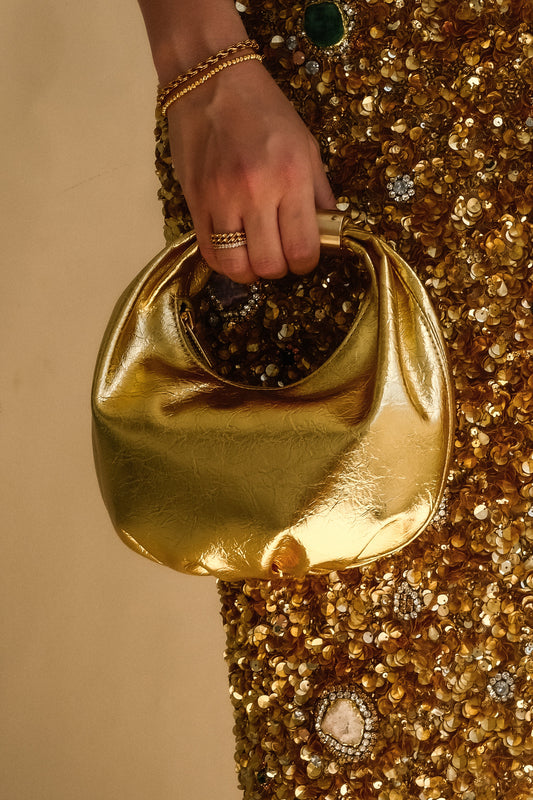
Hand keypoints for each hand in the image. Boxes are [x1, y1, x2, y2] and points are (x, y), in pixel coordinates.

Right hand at [166, 59, 335, 282]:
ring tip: (255, 257)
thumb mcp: (306, 145)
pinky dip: (224, 262)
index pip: (302, 249)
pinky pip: (208, 252)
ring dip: (250, 271)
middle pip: (270, 265)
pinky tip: (233, 252)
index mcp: (291, 177)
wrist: (211, 81)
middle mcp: (256, 192)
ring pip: (236, 266)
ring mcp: (221, 199)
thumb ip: (319, 193)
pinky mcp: (195, 202)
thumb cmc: (265, 110)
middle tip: (280, 254)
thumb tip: (330, 230)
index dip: (306, 263)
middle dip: (279, 269)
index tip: (303, 255)